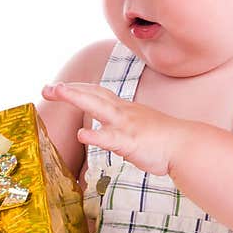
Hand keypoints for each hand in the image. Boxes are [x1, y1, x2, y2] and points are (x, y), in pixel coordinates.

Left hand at [41, 82, 188, 175]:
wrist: (185, 145)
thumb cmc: (163, 140)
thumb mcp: (138, 127)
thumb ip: (119, 128)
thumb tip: (106, 134)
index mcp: (123, 108)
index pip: (96, 93)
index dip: (77, 89)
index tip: (58, 87)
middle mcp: (122, 112)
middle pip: (92, 94)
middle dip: (68, 90)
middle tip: (46, 88)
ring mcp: (126, 125)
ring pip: (98, 107)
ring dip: (76, 98)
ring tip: (57, 92)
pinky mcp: (131, 141)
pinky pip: (111, 138)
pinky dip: (96, 136)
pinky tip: (81, 135)